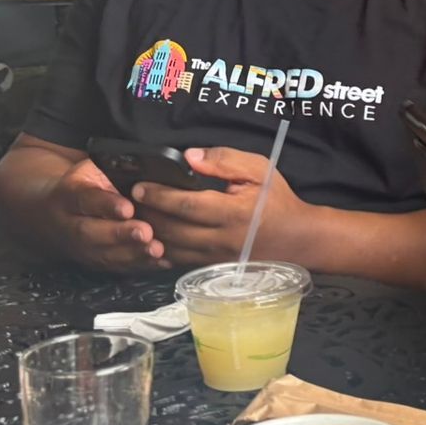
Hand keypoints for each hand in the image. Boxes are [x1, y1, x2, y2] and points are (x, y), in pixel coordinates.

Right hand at [47, 155, 163, 272]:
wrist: (54, 214)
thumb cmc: (82, 187)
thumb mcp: (91, 168)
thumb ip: (112, 167)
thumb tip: (142, 163)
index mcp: (70, 195)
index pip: (87, 199)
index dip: (107, 205)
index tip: (128, 208)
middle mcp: (71, 224)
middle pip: (92, 232)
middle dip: (120, 235)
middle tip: (145, 232)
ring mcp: (81, 247)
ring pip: (104, 254)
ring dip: (132, 254)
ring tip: (156, 250)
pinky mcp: (94, 262)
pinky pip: (115, 267)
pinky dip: (139, 266)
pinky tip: (159, 262)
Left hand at [130, 146, 311, 266]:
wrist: (298, 238)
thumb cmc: (278, 200)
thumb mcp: (260, 169)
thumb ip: (225, 160)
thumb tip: (189, 157)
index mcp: (232, 212)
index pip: (186, 204)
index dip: (158, 196)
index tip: (139, 187)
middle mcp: (221, 238)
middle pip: (172, 229)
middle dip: (146, 214)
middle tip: (127, 201)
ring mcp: (215, 257)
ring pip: (171, 248)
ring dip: (149, 234)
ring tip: (134, 217)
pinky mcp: (213, 267)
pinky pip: (179, 260)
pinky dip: (161, 249)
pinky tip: (151, 237)